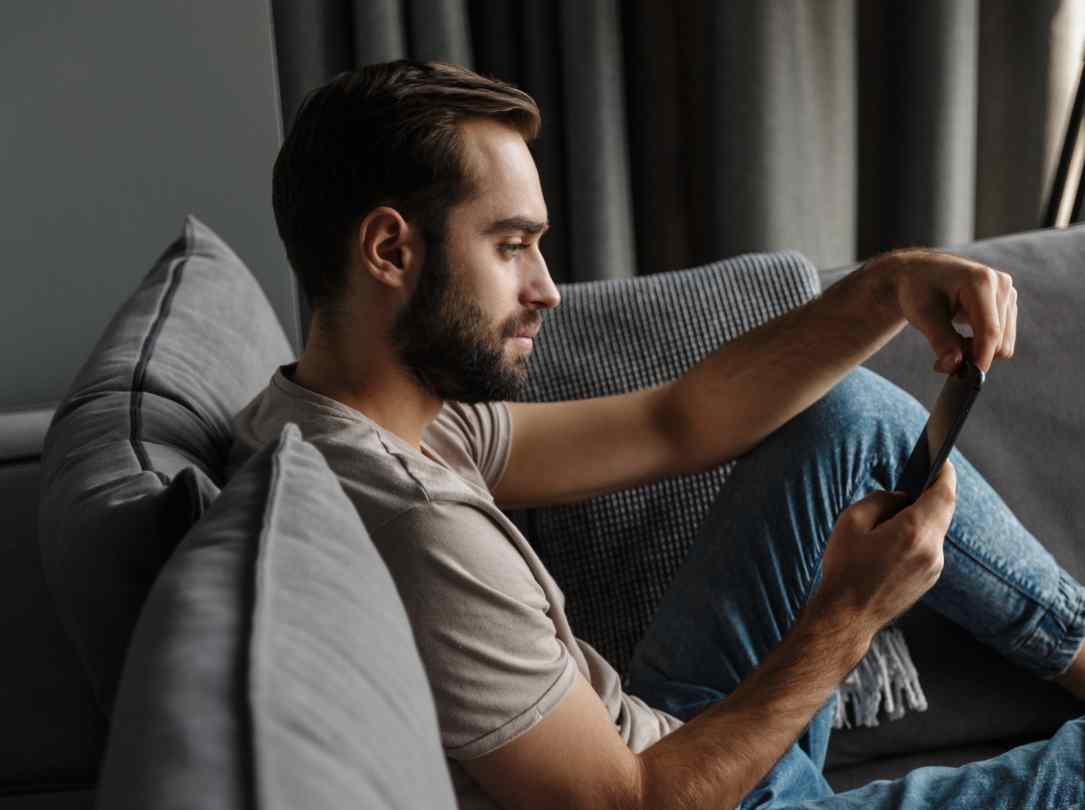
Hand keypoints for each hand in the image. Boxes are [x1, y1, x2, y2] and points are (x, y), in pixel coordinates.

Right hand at [812, 461, 956, 636]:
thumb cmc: (844, 568)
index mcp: (915, 532)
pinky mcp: (928, 580)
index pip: (943, 494)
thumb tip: (900, 497)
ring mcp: (933, 568)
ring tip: (899, 510)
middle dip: (931, 494)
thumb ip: (880, 500)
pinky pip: (929, 548)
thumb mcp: (851, 521)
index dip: (945, 474)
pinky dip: (917, 536)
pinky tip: (896, 536)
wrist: (846, 617)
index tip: (943, 460)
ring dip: (922, 517)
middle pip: (942, 512)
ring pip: (935, 531)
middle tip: (918, 478)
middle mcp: (932, 550)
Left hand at [867, 249, 1016, 373]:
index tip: (966, 378)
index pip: (990, 331)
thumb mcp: (922, 316)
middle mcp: (1001, 284)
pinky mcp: (1007, 302)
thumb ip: (940, 341)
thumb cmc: (917, 290)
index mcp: (980, 281)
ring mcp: (1007, 292)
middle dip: (974, 355)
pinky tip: (962, 337)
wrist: (918, 273)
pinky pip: (1003, 337)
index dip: (980, 359)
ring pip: (1004, 342)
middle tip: (943, 358)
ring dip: (979, 350)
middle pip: (1000, 340)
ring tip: (950, 342)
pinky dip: (983, 344)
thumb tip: (954, 366)